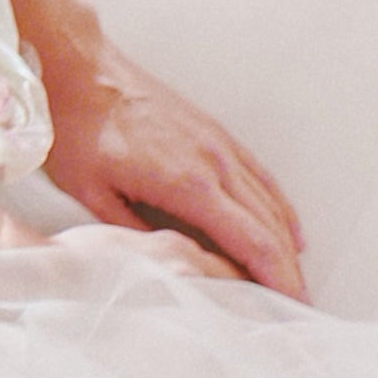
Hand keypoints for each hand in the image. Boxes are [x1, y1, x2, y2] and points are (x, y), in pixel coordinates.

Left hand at [34, 38, 306, 297]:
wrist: (81, 70)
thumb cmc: (77, 131)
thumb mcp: (93, 195)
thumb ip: (134, 236)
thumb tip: (168, 268)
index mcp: (188, 184)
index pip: (251, 241)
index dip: (277, 278)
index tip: (294, 307)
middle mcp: (215, 162)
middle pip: (270, 226)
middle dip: (289, 271)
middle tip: (300, 307)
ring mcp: (218, 144)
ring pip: (269, 201)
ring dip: (287, 243)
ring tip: (294, 279)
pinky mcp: (213, 132)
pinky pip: (259, 175)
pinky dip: (279, 206)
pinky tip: (287, 228)